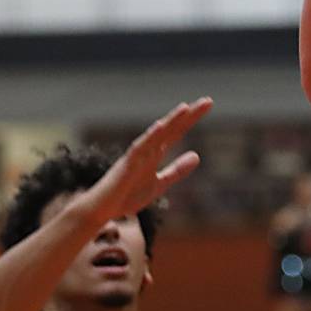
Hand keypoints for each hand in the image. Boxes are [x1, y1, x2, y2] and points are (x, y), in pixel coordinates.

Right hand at [85, 98, 210, 220]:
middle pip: (170, 128)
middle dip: (187, 115)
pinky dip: (148, 138)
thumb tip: (197, 156)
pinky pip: (138, 149)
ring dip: (169, 121)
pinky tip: (159, 127)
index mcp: (155, 153)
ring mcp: (136, 156)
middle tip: (208, 101)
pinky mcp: (126, 165)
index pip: (177, 131)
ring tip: (184, 108)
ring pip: (155, 135)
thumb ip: (176, 170)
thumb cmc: (127, 195)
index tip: (208, 103)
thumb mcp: (159, 184)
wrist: (102, 210)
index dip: (192, 118)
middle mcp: (147, 149)